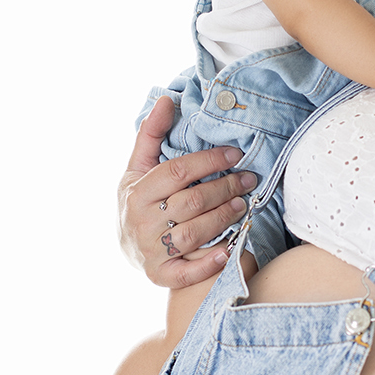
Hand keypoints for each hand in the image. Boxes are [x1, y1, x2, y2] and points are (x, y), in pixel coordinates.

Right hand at [117, 97, 258, 289]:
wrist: (125, 247)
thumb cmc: (138, 200)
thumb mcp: (138, 167)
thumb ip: (151, 134)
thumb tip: (167, 100)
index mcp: (137, 191)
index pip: (178, 172)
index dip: (210, 161)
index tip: (235, 154)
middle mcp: (141, 222)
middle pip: (192, 202)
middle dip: (226, 189)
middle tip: (249, 180)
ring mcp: (150, 250)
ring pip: (194, 233)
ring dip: (224, 218)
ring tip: (244, 205)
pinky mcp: (159, 274)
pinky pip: (186, 273)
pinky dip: (209, 263)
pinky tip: (229, 249)